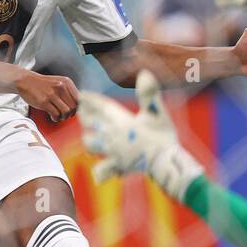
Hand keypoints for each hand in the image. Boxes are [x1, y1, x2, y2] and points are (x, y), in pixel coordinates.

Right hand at [15, 70, 79, 121]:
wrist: (25, 81)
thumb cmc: (43, 85)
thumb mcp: (58, 83)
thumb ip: (68, 92)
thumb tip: (78, 107)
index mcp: (66, 82)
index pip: (79, 99)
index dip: (77, 108)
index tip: (73, 111)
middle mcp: (60, 87)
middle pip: (74, 107)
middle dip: (70, 114)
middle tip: (64, 115)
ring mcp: (51, 94)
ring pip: (66, 111)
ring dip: (63, 117)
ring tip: (58, 116)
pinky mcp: (43, 101)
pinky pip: (55, 114)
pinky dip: (56, 118)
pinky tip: (52, 116)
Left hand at [80, 71, 202, 200]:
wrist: (164, 162)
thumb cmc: (162, 136)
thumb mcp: (156, 112)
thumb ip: (149, 94)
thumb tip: (145, 73)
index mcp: (119, 120)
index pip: (100, 106)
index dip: (90, 99)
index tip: (82, 94)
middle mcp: (110, 135)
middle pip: (90, 123)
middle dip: (85, 115)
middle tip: (81, 110)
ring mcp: (111, 152)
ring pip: (90, 145)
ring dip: (89, 140)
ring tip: (90, 137)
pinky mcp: (116, 166)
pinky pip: (102, 170)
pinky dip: (100, 170)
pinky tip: (98, 173)